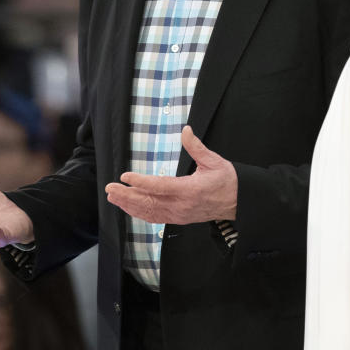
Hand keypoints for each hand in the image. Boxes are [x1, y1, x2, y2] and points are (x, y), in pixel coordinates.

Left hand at [105, 126, 237, 223]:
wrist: (239, 202)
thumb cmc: (227, 180)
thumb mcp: (213, 161)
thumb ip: (196, 147)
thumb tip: (185, 130)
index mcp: (190, 190)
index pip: (160, 187)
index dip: (141, 182)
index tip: (125, 177)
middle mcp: (182, 206)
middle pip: (149, 202)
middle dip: (127, 196)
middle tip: (110, 188)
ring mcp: (180, 215)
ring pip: (150, 212)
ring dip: (130, 205)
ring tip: (114, 198)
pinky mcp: (179, 219)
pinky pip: (156, 218)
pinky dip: (140, 213)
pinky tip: (129, 207)